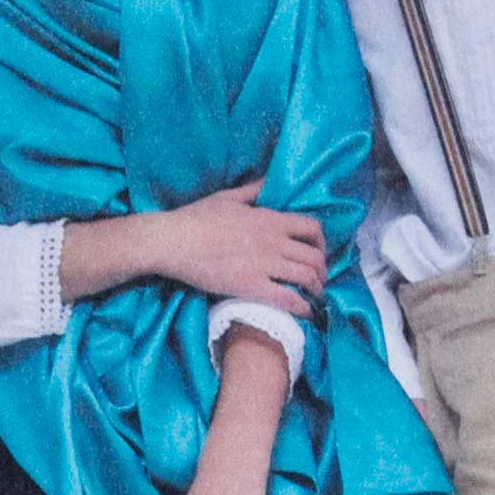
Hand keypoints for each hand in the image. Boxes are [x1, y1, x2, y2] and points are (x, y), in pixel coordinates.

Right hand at [156, 180, 327, 313]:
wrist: (172, 241)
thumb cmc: (195, 218)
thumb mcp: (228, 197)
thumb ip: (253, 190)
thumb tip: (269, 182)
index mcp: (269, 219)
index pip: (312, 228)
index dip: (322, 243)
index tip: (318, 252)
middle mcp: (273, 241)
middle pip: (314, 257)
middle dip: (322, 271)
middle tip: (318, 281)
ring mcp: (263, 265)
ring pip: (307, 278)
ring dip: (317, 290)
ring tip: (314, 298)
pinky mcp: (250, 287)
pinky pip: (288, 299)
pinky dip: (302, 307)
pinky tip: (304, 312)